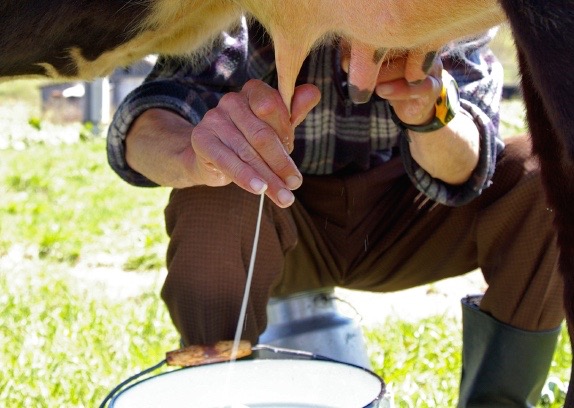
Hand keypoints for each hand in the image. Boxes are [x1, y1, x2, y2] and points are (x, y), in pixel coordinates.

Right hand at [189, 79, 319, 206]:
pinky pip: (227, 161)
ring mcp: (214, 118)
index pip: (273, 106)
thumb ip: (294, 112)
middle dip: (281, 163)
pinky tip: (259, 189)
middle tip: (295, 184)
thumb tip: (313, 92)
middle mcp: (232, 100)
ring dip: (268, 178)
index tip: (292, 153)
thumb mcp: (276, 127)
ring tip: (283, 197)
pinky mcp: (201, 139)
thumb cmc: (250, 140)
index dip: (285, 133)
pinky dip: (245, 177)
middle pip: (261, 134)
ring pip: (247, 152)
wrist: (211, 157)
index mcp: (253, 91)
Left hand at [339, 46, 478, 184]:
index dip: (365, 47)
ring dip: (384, 76)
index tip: (345, 62)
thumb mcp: (373, 72)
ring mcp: (430, 66)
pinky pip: (418, 86)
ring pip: (408, 66)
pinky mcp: (433, 86)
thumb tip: (346, 62)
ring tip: (369, 84)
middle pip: (399, 47)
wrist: (412, 108)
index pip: (387, 36)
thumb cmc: (391, 83)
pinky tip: (382, 91)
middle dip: (373, 61)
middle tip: (354, 73)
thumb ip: (362, 64)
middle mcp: (421, 48)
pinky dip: (398, 90)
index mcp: (407, 39)